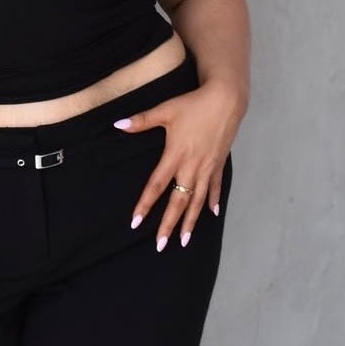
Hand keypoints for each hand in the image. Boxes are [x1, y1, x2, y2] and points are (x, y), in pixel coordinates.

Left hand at [113, 79, 242, 251]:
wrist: (226, 100)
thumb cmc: (194, 104)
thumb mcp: (165, 110)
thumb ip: (141, 121)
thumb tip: (118, 124)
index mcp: (175, 155)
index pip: (157, 186)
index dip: (145, 205)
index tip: (136, 222)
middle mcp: (192, 167)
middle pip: (178, 201)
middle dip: (169, 225)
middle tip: (161, 245)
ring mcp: (207, 167)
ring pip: (198, 201)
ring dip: (191, 221)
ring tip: (184, 241)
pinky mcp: (219, 163)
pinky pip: (216, 187)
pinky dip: (213, 201)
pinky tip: (213, 214)